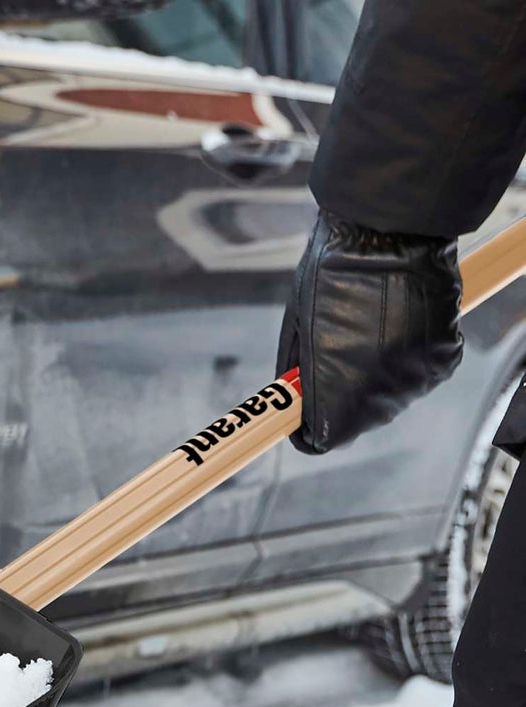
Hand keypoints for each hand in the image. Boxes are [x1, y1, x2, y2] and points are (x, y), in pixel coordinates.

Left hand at [278, 212, 463, 454]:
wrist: (389, 229)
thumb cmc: (332, 274)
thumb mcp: (298, 330)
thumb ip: (300, 376)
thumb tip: (299, 402)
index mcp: (338, 395)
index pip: (322, 439)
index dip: (311, 425)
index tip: (306, 410)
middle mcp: (382, 395)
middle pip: (360, 418)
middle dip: (347, 398)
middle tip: (340, 356)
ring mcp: (417, 375)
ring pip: (393, 393)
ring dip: (381, 373)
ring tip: (371, 330)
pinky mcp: (445, 353)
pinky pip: (423, 368)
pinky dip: (411, 352)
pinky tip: (400, 322)